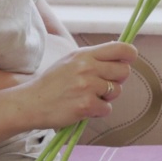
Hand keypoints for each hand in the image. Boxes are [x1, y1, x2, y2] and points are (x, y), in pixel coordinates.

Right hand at [22, 41, 137, 129]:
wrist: (32, 103)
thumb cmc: (53, 83)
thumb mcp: (70, 61)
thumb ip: (93, 58)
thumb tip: (122, 56)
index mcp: (84, 54)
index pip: (120, 49)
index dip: (129, 55)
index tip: (127, 61)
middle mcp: (87, 67)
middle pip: (124, 71)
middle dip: (117, 80)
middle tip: (102, 85)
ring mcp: (87, 86)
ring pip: (117, 91)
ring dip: (106, 97)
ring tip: (87, 96)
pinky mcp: (86, 105)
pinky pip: (107, 109)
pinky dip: (98, 111)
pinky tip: (83, 108)